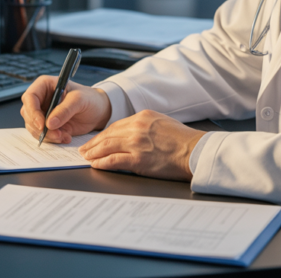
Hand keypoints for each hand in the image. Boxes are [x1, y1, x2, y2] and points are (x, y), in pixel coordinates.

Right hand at [20, 75, 110, 143]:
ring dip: (47, 135)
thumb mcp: (80, 100)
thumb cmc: (90, 99)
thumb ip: (65, 110)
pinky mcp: (47, 125)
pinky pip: (42, 135)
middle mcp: (41, 99)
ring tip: (65, 136)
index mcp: (45, 85)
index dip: (33, 112)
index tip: (42, 125)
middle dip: (41, 127)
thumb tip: (49, 123)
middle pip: (28, 114)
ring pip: (33, 127)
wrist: (98, 111)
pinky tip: (66, 137)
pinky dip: (52, 139)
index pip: (30, 97)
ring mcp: (43, 113)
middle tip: (57, 134)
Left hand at [78, 110, 206, 181]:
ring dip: (94, 153)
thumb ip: (145, 125)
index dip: (103, 134)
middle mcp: (137, 128)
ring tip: (87, 157)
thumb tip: (132, 132)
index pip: (116, 125)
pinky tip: (96, 164)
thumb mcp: (162, 122)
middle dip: (94, 143)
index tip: (97, 140)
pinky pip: (113, 160)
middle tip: (85, 149)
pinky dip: (102, 163)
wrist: (195, 151)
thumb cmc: (183, 140)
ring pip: (107, 146)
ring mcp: (136, 143)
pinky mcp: (137, 159)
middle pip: (108, 135)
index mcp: (143, 117)